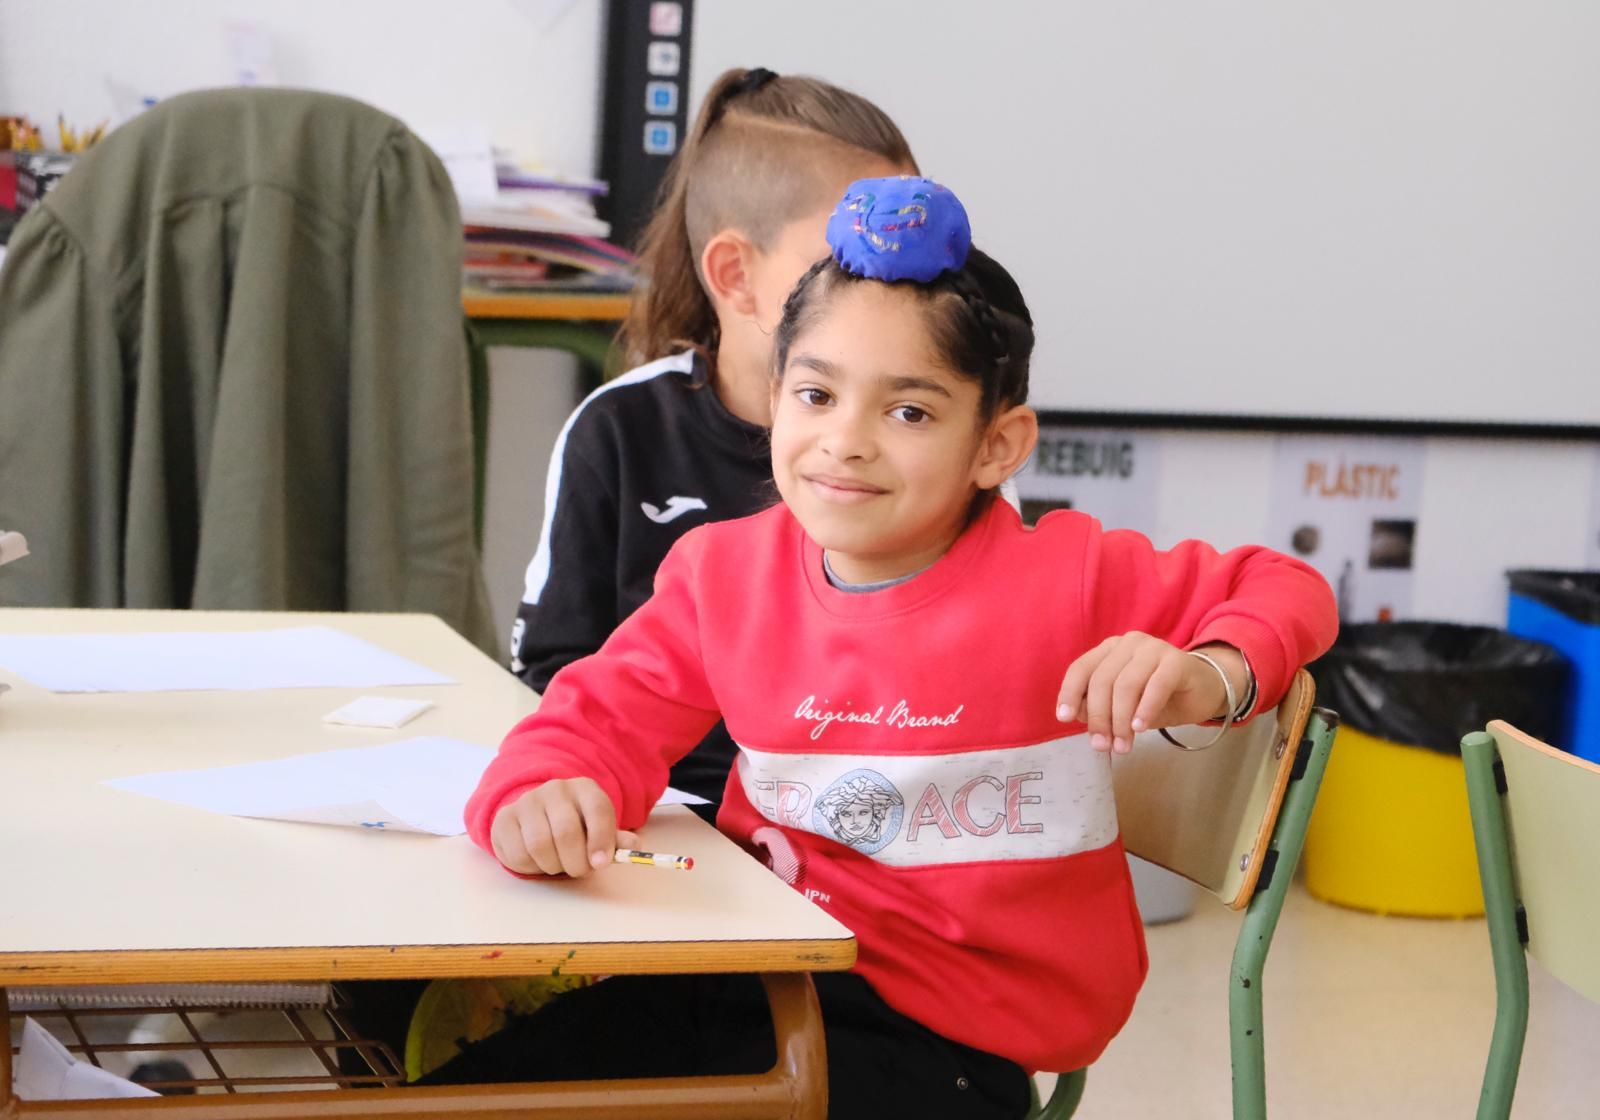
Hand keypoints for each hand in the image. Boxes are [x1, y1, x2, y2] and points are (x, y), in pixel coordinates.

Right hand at [489, 778, 639, 877]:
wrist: (536, 816)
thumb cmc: (576, 827)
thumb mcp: (599, 831)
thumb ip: (615, 840)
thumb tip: (632, 848)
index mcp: (585, 789)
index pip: (597, 810)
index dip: (601, 840)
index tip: (600, 864)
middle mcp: (555, 789)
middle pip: (566, 832)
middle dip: (576, 862)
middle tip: (579, 870)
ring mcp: (527, 802)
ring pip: (540, 845)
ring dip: (553, 865)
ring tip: (558, 863)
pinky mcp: (505, 819)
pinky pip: (518, 853)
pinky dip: (531, 867)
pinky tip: (538, 860)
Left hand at [1056, 635, 1244, 753]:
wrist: (1205, 691)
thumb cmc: (1159, 698)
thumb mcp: (1124, 706)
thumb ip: (1101, 706)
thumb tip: (1080, 716)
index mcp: (1109, 650)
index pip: (1081, 669)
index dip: (1070, 693)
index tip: (1065, 719)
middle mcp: (1128, 643)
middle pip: (1102, 680)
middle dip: (1099, 717)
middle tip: (1102, 746)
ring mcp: (1153, 648)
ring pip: (1126, 684)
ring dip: (1121, 720)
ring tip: (1123, 746)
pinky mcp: (1177, 660)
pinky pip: (1156, 685)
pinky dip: (1145, 708)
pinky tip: (1141, 728)